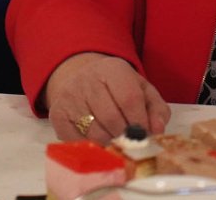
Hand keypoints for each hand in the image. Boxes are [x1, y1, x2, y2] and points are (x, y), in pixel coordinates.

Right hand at [45, 52, 168, 142]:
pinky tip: (99, 141)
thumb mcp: (142, 90)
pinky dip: (92, 147)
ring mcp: (70, 97)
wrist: (81, 79)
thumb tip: (158, 130)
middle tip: (132, 142)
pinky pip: (77, 140)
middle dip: (126, 136)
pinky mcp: (57, 114)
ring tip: (117, 142)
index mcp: (113, 68)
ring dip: (110, 144)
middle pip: (111, 118)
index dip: (140, 122)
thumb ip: (156, 109)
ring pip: (95, 133)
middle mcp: (87, 79)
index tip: (145, 135)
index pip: (129, 99)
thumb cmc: (118, 89)